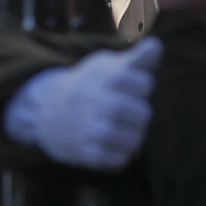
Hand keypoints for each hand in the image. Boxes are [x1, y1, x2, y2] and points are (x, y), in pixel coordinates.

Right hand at [3, 37, 162, 169]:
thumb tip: (157, 45)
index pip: (141, 82)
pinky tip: (118, 143)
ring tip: (130, 129)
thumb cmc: (90, 85)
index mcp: (101, 77)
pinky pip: (117, 160)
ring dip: (136, 136)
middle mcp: (92, 101)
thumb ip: (136, 59)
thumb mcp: (107, 66)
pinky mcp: (84, 152)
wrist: (48, 111)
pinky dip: (124, 154)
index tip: (135, 85)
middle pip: (139, 113)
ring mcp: (86, 128)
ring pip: (130, 139)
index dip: (144, 84)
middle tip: (136, 113)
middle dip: (142, 114)